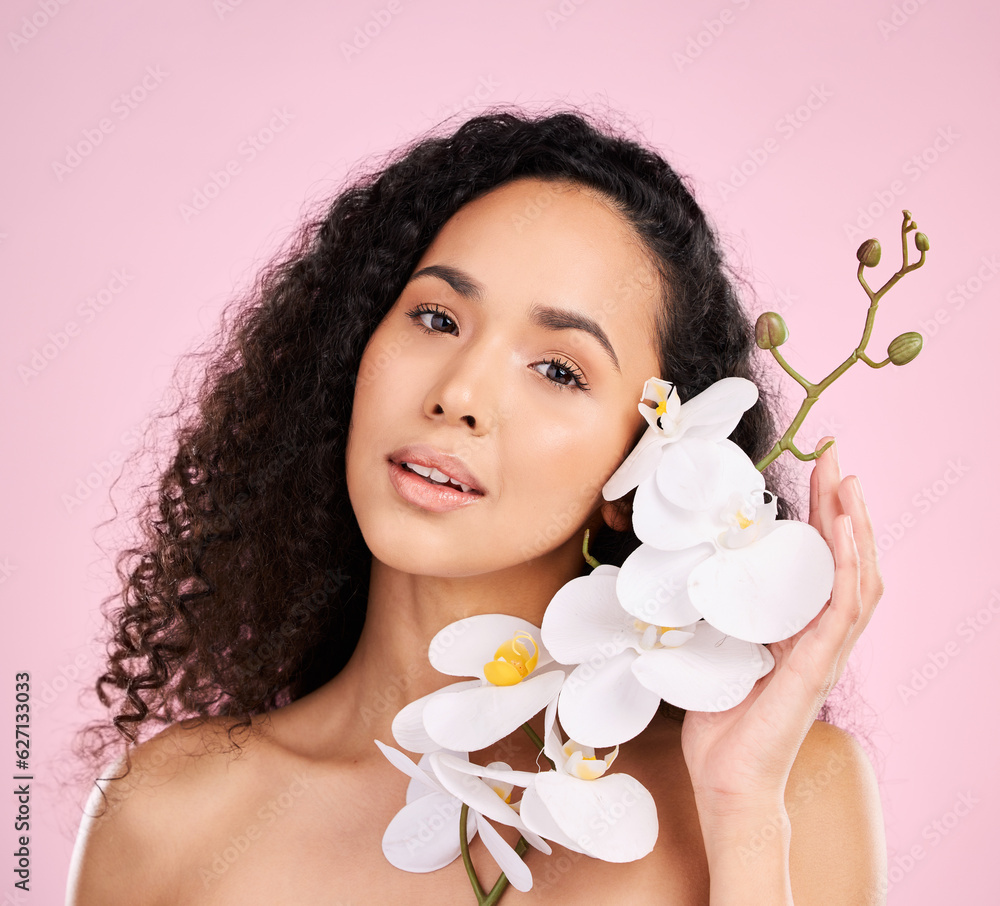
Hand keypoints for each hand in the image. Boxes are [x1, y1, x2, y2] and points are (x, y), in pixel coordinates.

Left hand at [680, 436, 883, 810]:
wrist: (728, 782)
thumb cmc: (721, 726)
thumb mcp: (715, 655)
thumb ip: (715, 621)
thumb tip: (686, 579)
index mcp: (800, 632)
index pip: (822, 563)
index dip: (824, 518)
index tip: (818, 473)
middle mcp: (822, 637)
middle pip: (848, 559)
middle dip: (843, 506)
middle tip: (836, 458)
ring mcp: (826, 652)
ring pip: (857, 576)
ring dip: (854, 525)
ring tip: (847, 481)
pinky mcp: (819, 666)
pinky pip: (844, 608)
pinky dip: (848, 566)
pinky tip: (845, 532)